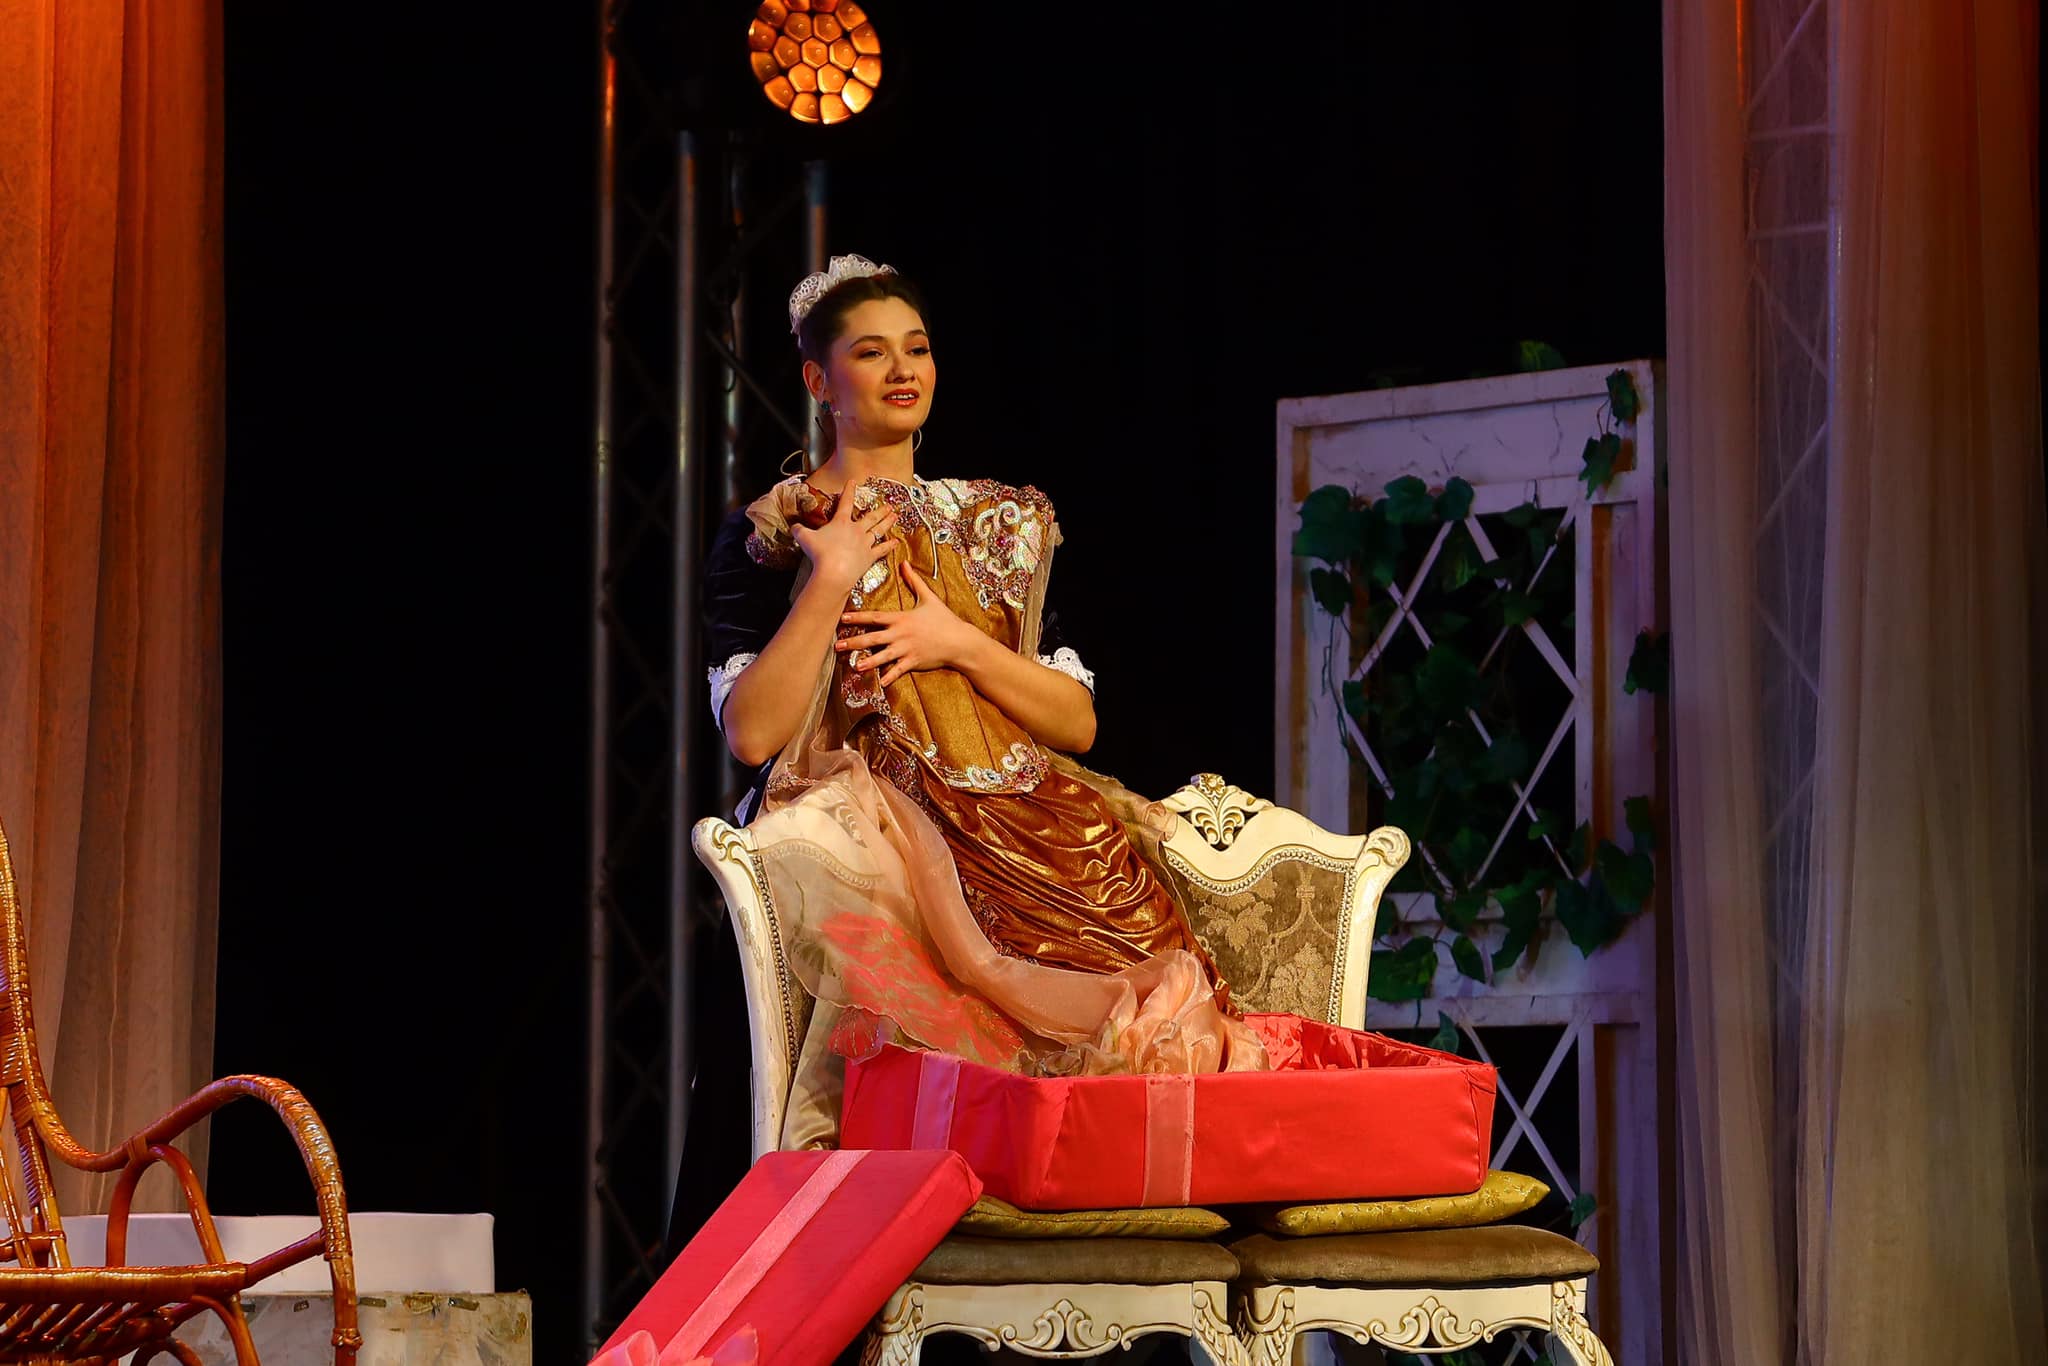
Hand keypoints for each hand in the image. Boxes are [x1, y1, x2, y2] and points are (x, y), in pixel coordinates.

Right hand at [791, 486, 896, 594]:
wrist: (833, 572)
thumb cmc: (819, 554)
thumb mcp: (804, 538)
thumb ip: (800, 530)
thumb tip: (794, 526)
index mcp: (841, 522)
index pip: (846, 502)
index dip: (849, 491)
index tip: (854, 482)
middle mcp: (856, 530)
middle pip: (870, 516)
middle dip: (879, 509)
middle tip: (888, 504)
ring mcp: (865, 543)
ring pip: (879, 530)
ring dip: (887, 522)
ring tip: (895, 516)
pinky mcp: (869, 557)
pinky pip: (882, 549)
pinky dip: (890, 546)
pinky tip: (897, 542)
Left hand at [836, 564, 986, 687]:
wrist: (959, 640)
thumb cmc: (944, 619)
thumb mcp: (929, 598)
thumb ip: (914, 581)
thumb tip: (905, 563)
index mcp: (901, 618)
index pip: (875, 617)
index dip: (857, 617)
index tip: (842, 618)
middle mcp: (901, 634)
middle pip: (873, 638)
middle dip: (854, 641)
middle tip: (838, 645)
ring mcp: (907, 649)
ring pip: (883, 656)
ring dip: (868, 662)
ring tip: (855, 666)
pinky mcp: (914, 661)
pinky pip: (899, 670)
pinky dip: (890, 677)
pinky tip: (880, 683)